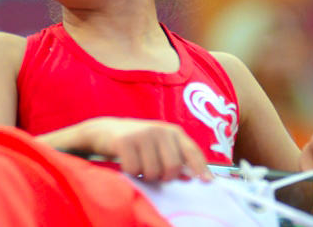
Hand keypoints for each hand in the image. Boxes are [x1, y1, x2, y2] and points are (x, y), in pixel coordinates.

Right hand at [82, 117, 210, 181]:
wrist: (105, 130)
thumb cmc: (138, 142)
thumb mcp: (159, 145)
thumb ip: (177, 158)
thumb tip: (193, 177)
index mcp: (172, 131)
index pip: (192, 151)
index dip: (200, 168)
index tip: (207, 182)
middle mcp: (159, 130)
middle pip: (173, 167)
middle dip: (164, 176)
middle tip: (154, 172)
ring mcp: (142, 134)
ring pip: (153, 172)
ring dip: (145, 175)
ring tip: (139, 164)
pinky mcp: (125, 141)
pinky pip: (135, 170)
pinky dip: (131, 172)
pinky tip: (127, 162)